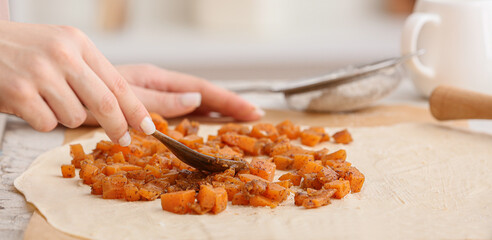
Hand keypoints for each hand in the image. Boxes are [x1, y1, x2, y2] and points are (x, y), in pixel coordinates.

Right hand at [0, 21, 154, 145]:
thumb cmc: (25, 50)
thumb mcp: (63, 48)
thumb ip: (91, 72)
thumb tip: (124, 109)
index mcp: (78, 43)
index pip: (118, 84)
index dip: (135, 110)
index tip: (148, 126)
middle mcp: (63, 55)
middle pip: (105, 103)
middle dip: (118, 127)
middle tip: (123, 140)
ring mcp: (40, 73)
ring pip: (75, 117)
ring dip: (66, 117)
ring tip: (47, 99)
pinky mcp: (19, 92)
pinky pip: (47, 124)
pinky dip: (42, 120)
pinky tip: (29, 102)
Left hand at [83, 64, 263, 123]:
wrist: (67, 93)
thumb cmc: (90, 94)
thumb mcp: (123, 97)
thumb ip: (158, 100)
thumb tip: (195, 99)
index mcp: (157, 79)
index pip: (201, 89)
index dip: (228, 100)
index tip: (252, 110)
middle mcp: (161, 86)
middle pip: (204, 94)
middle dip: (230, 104)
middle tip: (256, 114)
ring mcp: (157, 96)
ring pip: (195, 103)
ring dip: (219, 110)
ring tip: (242, 118)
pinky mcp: (150, 107)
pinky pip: (181, 111)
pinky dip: (200, 116)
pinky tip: (209, 121)